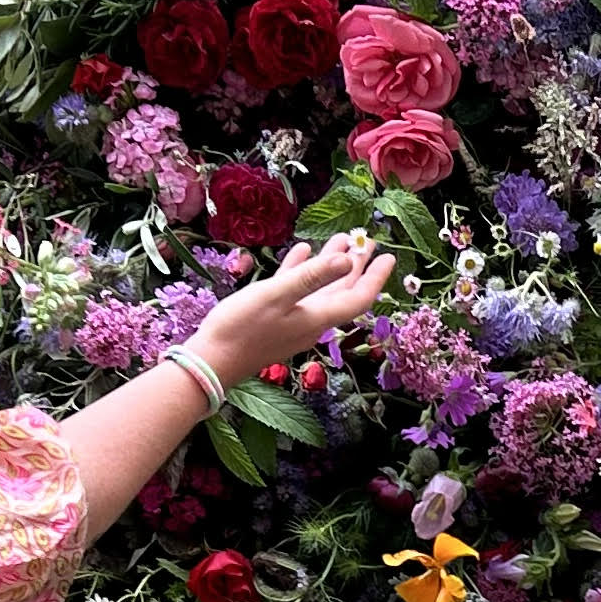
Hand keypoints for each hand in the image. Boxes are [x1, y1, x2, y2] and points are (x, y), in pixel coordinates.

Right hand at [194, 232, 393, 384]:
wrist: (212, 361)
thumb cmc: (242, 327)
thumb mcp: (277, 295)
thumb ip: (312, 276)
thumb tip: (348, 260)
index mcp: (318, 317)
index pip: (357, 297)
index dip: (375, 277)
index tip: (388, 257)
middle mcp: (311, 320)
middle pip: (342, 291)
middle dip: (357, 266)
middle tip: (368, 242)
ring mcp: (293, 320)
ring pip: (320, 288)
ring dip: (331, 265)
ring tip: (341, 240)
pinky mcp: (274, 318)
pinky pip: (296, 290)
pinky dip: (302, 270)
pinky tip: (302, 251)